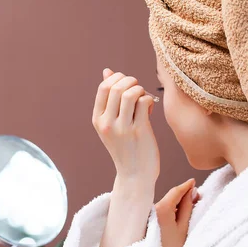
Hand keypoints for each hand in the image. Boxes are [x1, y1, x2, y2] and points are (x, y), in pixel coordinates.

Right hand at [92, 69, 158, 183]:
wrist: (135, 175)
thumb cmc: (126, 147)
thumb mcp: (111, 123)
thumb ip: (109, 99)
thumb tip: (107, 71)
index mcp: (97, 119)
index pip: (103, 87)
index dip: (117, 78)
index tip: (127, 83)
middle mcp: (107, 123)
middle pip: (117, 87)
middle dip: (131, 81)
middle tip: (138, 88)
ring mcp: (122, 128)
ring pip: (130, 93)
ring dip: (140, 89)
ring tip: (143, 97)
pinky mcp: (139, 131)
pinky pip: (144, 102)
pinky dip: (149, 100)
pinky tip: (150, 109)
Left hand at [150, 178, 199, 246]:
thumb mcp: (184, 228)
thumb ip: (187, 208)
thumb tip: (192, 192)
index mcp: (162, 209)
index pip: (175, 192)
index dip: (185, 186)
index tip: (193, 181)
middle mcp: (151, 209)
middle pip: (169, 198)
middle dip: (182, 196)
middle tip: (198, 196)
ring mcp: (146, 215)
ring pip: (164, 205)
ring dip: (176, 203)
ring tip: (190, 206)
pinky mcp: (144, 222)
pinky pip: (159, 212)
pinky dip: (169, 211)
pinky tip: (177, 216)